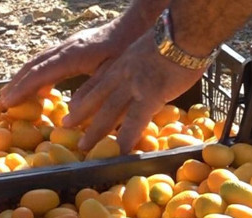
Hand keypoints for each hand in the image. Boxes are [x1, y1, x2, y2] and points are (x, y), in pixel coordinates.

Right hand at [0, 22, 126, 109]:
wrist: (136, 25)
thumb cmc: (127, 50)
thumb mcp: (112, 73)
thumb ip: (92, 91)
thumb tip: (70, 111)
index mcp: (72, 56)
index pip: (40, 74)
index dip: (22, 89)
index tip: (7, 103)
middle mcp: (65, 48)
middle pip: (33, 65)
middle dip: (16, 84)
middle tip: (1, 102)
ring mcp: (68, 45)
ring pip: (39, 61)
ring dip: (23, 77)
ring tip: (12, 93)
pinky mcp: (73, 46)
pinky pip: (48, 60)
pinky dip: (38, 73)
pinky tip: (41, 87)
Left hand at [62, 30, 205, 153]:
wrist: (185, 32)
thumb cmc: (177, 36)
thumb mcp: (151, 45)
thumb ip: (146, 59)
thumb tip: (155, 67)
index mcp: (124, 60)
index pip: (100, 79)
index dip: (86, 93)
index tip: (72, 104)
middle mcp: (123, 73)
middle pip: (98, 96)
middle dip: (81, 112)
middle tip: (66, 125)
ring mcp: (134, 85)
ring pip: (109, 110)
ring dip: (96, 130)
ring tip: (85, 146)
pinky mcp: (150, 95)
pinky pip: (135, 121)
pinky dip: (128, 137)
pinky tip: (122, 151)